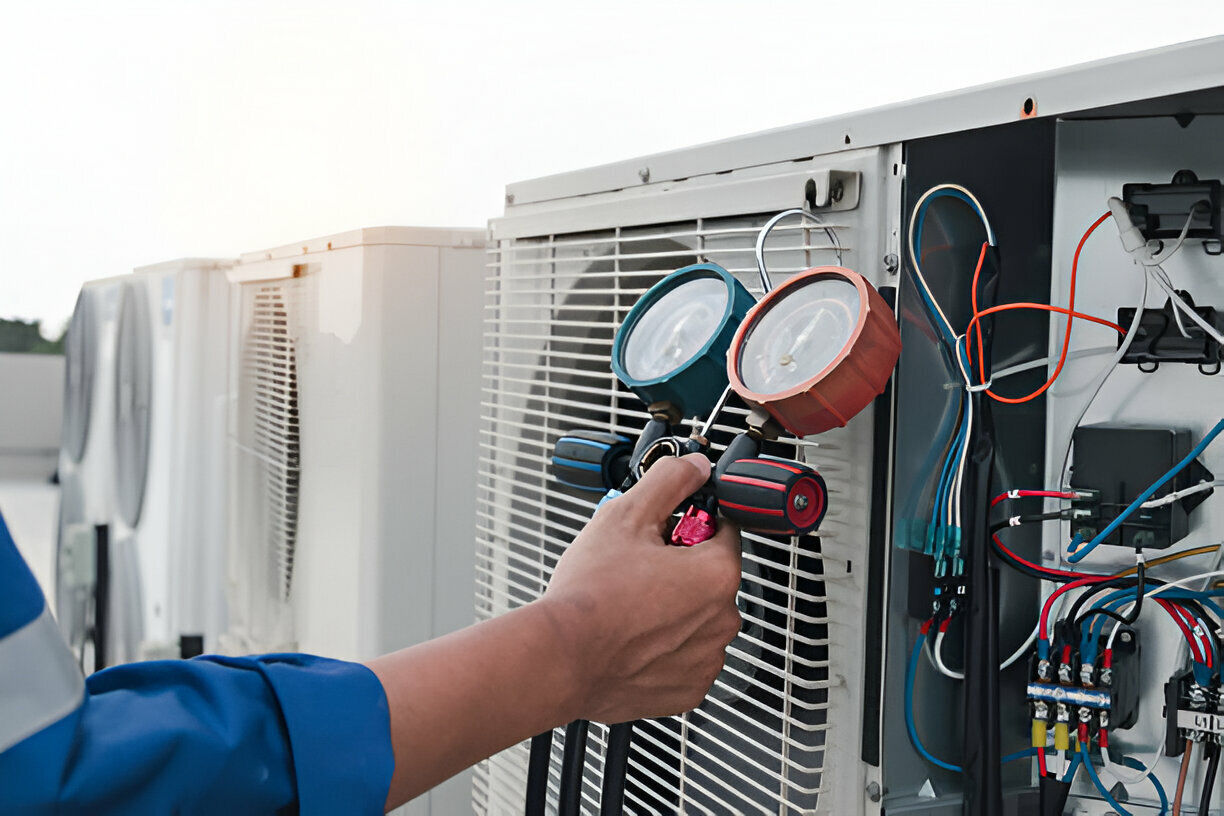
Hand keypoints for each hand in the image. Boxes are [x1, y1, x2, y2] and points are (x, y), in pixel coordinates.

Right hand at [540, 453, 742, 723]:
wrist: (560, 658)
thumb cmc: (589, 595)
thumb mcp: (625, 516)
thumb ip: (668, 481)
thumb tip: (693, 466)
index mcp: (717, 574)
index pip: (722, 531)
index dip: (689, 525)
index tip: (663, 533)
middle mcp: (722, 620)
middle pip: (710, 577)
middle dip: (680, 569)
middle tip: (637, 568)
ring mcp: (706, 659)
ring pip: (697, 619)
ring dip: (674, 610)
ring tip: (629, 605)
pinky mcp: (688, 691)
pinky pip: (685, 658)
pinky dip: (665, 649)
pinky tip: (633, 637)